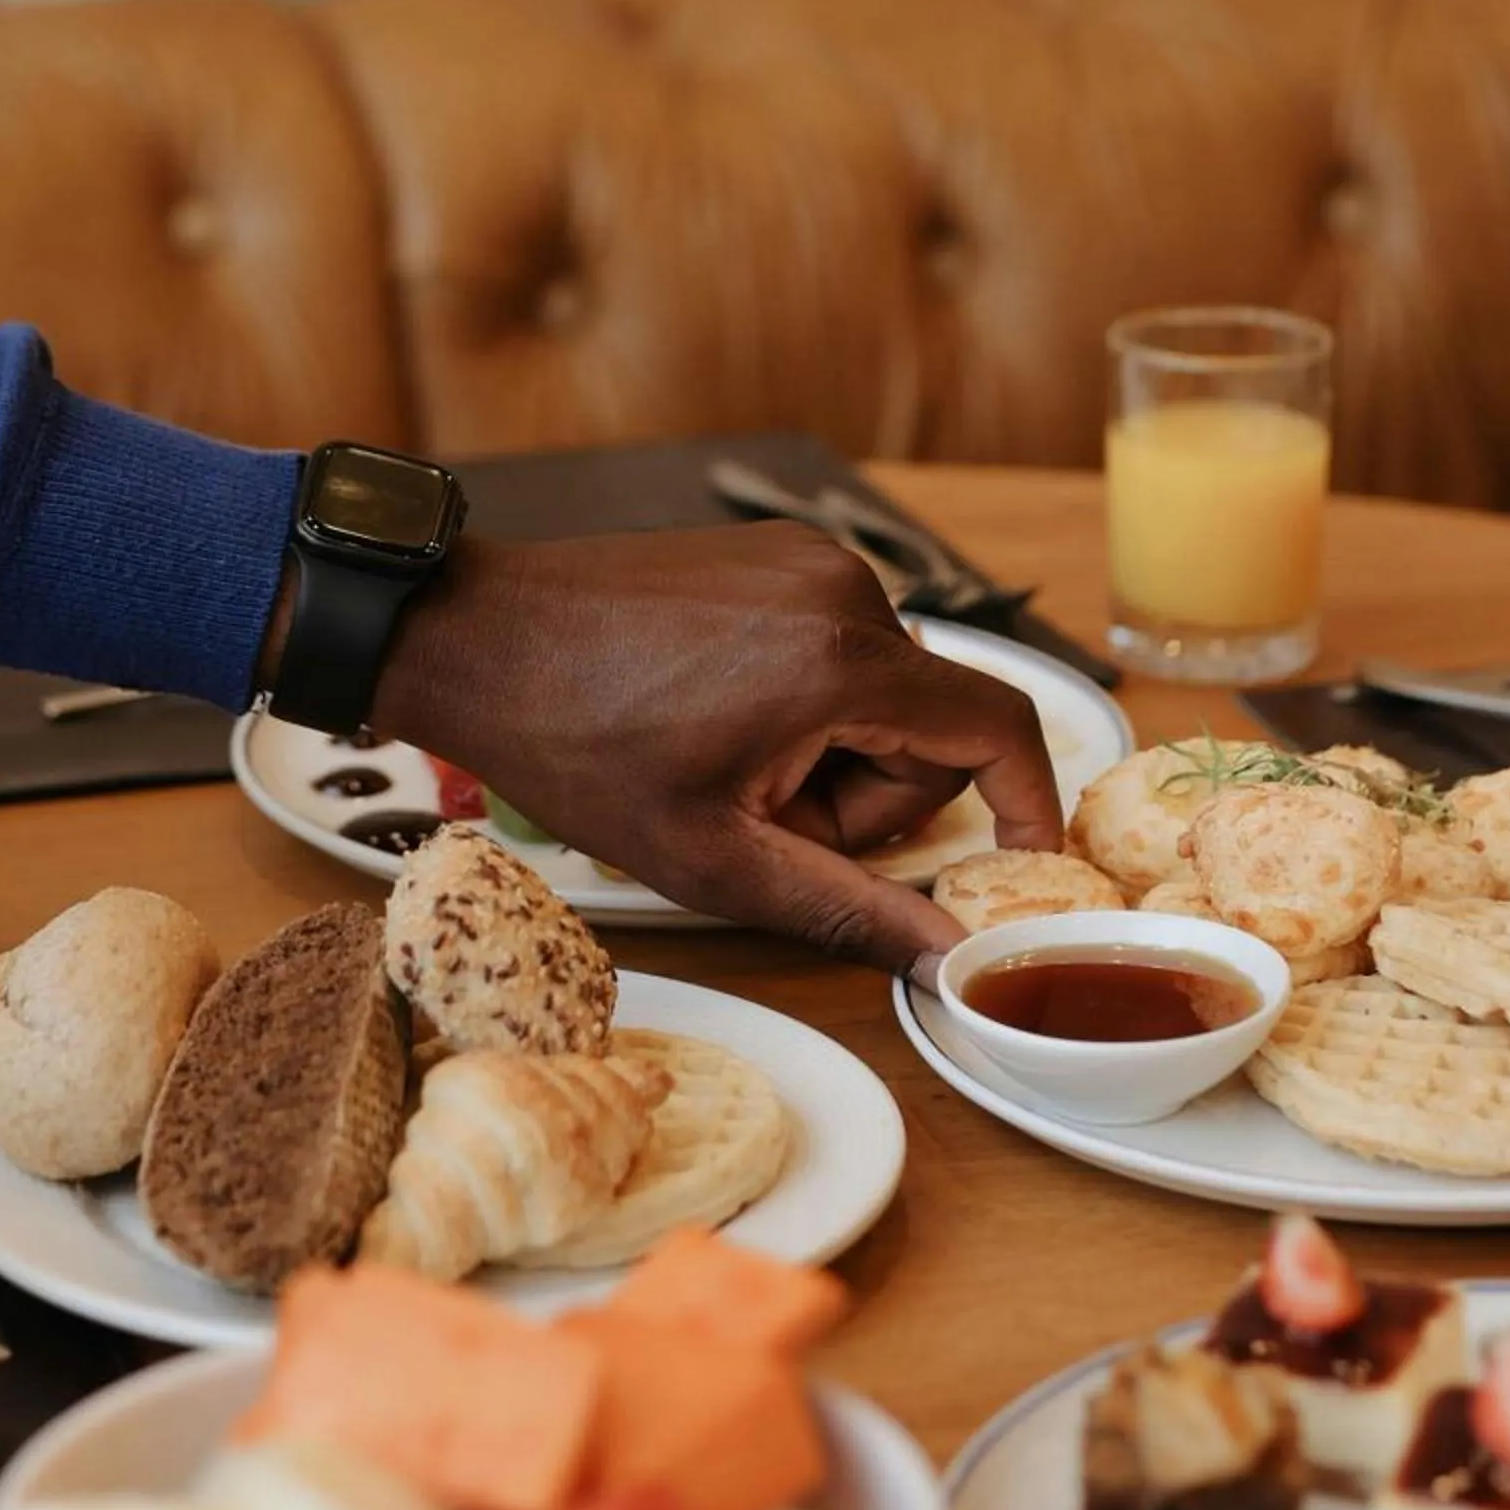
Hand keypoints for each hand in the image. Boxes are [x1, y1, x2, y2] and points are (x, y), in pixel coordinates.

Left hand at [373, 523, 1061, 973]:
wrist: (479, 639)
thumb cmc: (581, 748)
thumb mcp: (717, 860)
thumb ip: (849, 909)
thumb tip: (951, 958)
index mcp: (843, 661)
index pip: (999, 726)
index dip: (1030, 805)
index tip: (1021, 865)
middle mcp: (844, 589)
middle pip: (931, 725)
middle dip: (866, 796)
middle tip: (762, 819)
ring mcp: (807, 559)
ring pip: (883, 690)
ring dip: (830, 750)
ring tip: (725, 765)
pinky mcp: (774, 551)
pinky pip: (837, 645)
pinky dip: (804, 698)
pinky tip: (717, 717)